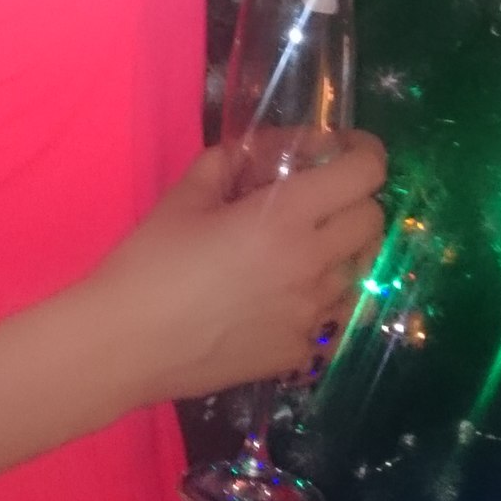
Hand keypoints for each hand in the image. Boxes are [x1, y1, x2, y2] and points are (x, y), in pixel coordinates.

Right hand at [85, 131, 385, 407]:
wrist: (126, 345)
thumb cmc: (149, 262)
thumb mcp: (186, 195)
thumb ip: (228, 164)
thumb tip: (252, 157)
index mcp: (286, 217)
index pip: (364, 173)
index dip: (365, 151)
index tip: (346, 148)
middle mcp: (312, 265)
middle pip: (374, 220)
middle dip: (356, 198)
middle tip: (322, 195)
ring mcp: (312, 316)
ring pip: (362, 270)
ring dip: (344, 248)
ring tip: (306, 245)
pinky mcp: (299, 353)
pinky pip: (336, 316)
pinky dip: (327, 296)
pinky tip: (290, 294)